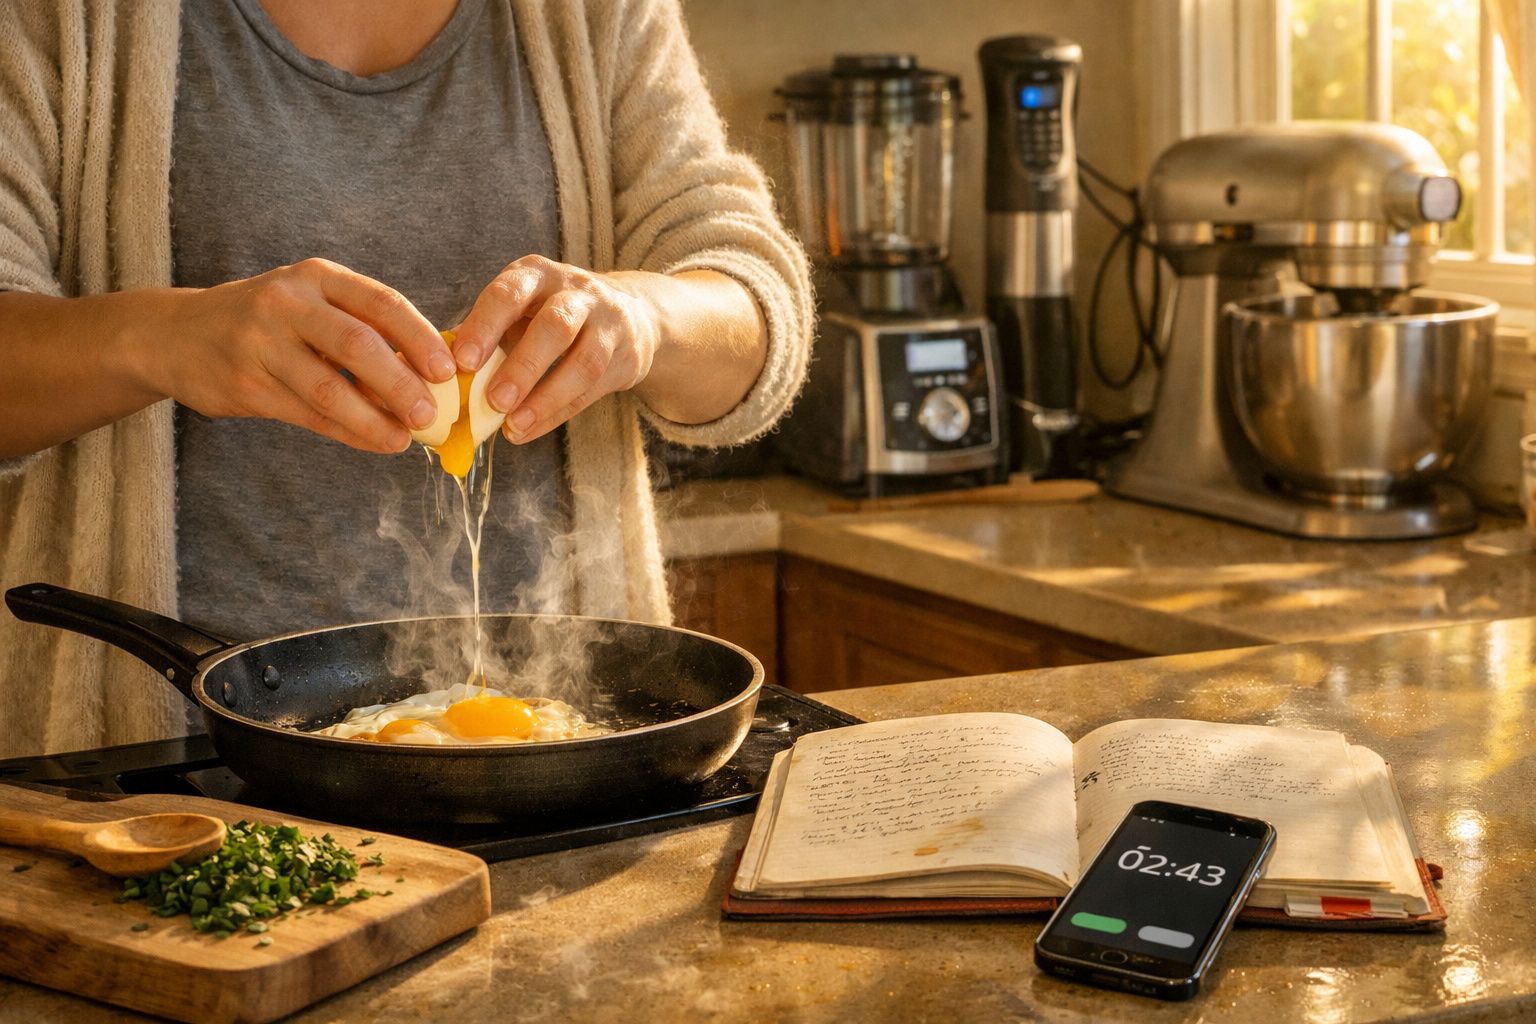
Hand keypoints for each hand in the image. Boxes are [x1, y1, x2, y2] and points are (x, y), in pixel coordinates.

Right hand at [148, 258, 455, 452]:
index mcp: (317, 277)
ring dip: (375, 419)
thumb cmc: (269, 322)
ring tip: (405, 439)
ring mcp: (261, 343)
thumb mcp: (311, 304)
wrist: (176, 335)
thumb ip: (363, 327)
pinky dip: (348, 432)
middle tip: (432, 413)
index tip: (447, 370)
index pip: (381, 303)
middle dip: (402, 384)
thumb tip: (433, 372)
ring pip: (330, 389)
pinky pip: (308, 414)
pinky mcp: (245, 383)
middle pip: (358, 345)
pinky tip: (374, 442)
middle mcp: (288, 303)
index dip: (420, 338)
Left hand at [449, 255, 660, 444]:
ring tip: (513, 424)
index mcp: (536, 275)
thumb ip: (486, 335)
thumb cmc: (553, 315)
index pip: (509, 293)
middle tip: (493, 401)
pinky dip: (557, 413)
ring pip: (582, 362)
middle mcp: (575, 291)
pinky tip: (528, 430)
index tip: (462, 362)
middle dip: (523, 366)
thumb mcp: (521, 309)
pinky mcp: (626, 356)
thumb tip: (437, 373)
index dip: (485, 326)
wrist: (631, 314)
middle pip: (554, 326)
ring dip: (546, 397)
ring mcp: (607, 322)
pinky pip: (592, 389)